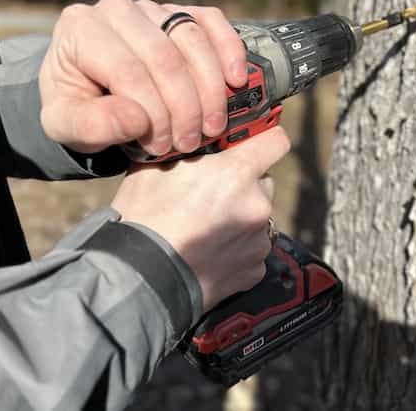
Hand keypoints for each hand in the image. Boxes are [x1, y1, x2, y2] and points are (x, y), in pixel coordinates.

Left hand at [38, 0, 247, 155]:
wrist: (87, 90)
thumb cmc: (77, 107)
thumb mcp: (66, 126)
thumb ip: (91, 126)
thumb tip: (136, 120)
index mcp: (80, 28)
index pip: (127, 70)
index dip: (151, 112)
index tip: (162, 147)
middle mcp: (116, 8)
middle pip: (164, 56)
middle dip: (184, 106)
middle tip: (190, 143)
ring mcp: (151, 7)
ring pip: (191, 40)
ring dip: (209, 89)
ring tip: (211, 127)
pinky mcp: (179, 11)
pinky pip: (210, 21)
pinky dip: (229, 49)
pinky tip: (235, 81)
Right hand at [110, 127, 290, 311]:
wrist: (139, 277)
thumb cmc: (144, 219)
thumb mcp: (158, 165)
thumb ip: (190, 149)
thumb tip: (197, 138)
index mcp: (237, 173)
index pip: (276, 141)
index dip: (264, 140)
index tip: (254, 145)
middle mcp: (257, 204)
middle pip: (264, 181)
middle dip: (244, 184)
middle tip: (213, 194)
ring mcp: (258, 240)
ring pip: (259, 217)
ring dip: (241, 217)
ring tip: (207, 227)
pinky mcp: (254, 269)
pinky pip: (253, 249)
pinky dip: (238, 248)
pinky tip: (211, 250)